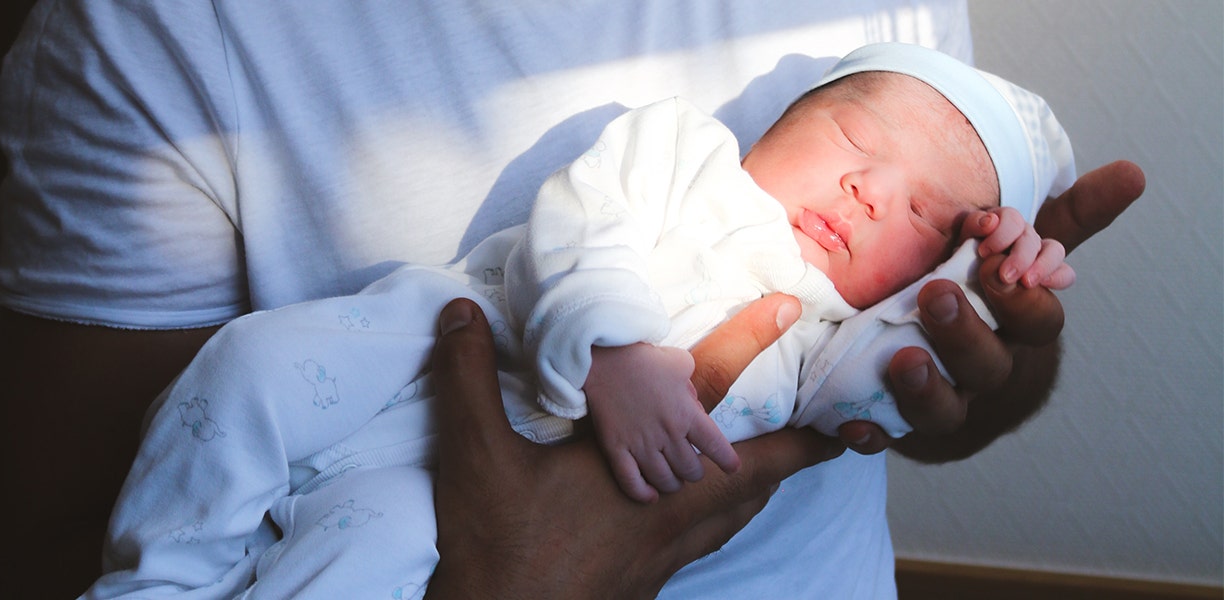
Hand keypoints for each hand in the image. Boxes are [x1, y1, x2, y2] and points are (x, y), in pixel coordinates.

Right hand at [427, 295, 840, 599]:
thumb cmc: (496, 550)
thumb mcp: (473, 457)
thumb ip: (468, 376)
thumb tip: (460, 311)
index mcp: (645, 472)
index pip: (709, 393)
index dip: (751, 346)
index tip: (792, 316)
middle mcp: (672, 517)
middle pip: (757, 474)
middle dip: (796, 447)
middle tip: (828, 428)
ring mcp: (664, 558)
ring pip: (736, 516)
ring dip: (763, 484)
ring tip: (775, 465)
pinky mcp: (648, 585)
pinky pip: (707, 543)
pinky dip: (723, 517)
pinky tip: (698, 516)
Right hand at [585, 343, 738, 502]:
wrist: (602, 359)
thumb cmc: (643, 358)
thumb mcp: (680, 363)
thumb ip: (692, 388)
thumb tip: (694, 406)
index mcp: (686, 413)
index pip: (715, 447)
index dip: (727, 461)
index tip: (731, 467)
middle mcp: (667, 434)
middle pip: (690, 470)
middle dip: (694, 473)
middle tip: (691, 468)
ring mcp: (640, 444)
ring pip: (665, 480)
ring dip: (673, 484)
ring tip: (673, 481)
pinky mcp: (616, 448)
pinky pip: (631, 481)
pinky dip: (643, 493)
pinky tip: (650, 496)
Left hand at [839, 160, 1144, 457]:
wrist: (951, 363)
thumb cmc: (989, 298)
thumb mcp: (1020, 254)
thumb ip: (1066, 220)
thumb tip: (1132, 172)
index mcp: (1017, 331)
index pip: (1037, 321)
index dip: (1022, 299)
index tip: (999, 267)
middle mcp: (987, 371)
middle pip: (988, 365)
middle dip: (965, 333)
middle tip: (936, 296)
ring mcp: (946, 403)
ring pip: (944, 410)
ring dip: (924, 389)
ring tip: (902, 359)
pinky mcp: (900, 424)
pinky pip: (886, 438)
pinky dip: (870, 435)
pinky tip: (852, 425)